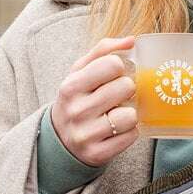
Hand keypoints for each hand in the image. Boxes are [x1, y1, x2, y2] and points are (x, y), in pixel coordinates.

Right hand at [50, 36, 137, 166]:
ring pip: (130, 115)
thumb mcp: (80, 72)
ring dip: (130, 113)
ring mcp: (86, 134)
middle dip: (128, 89)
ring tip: (119, 112)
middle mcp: (76, 110)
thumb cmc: (77, 98)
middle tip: (120, 94)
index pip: (112, 64)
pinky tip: (118, 129)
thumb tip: (132, 40)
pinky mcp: (97, 154)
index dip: (120, 67)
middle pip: (126, 87)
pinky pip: (131, 136)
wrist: (60, 139)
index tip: (115, 74)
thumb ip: (103, 51)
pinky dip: (130, 132)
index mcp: (71, 86)